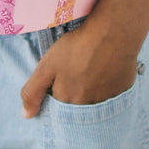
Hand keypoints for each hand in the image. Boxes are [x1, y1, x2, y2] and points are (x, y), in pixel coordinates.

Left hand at [20, 25, 138, 118]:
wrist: (113, 33)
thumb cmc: (76, 48)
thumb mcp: (46, 66)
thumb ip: (33, 92)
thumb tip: (26, 116)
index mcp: (68, 103)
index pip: (57, 108)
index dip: (55, 92)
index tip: (59, 77)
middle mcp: (89, 109)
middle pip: (75, 107)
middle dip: (72, 93)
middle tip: (76, 70)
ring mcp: (108, 102)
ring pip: (93, 103)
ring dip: (89, 91)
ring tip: (89, 70)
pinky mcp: (122, 93)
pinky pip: (110, 97)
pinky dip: (105, 88)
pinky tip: (103, 71)